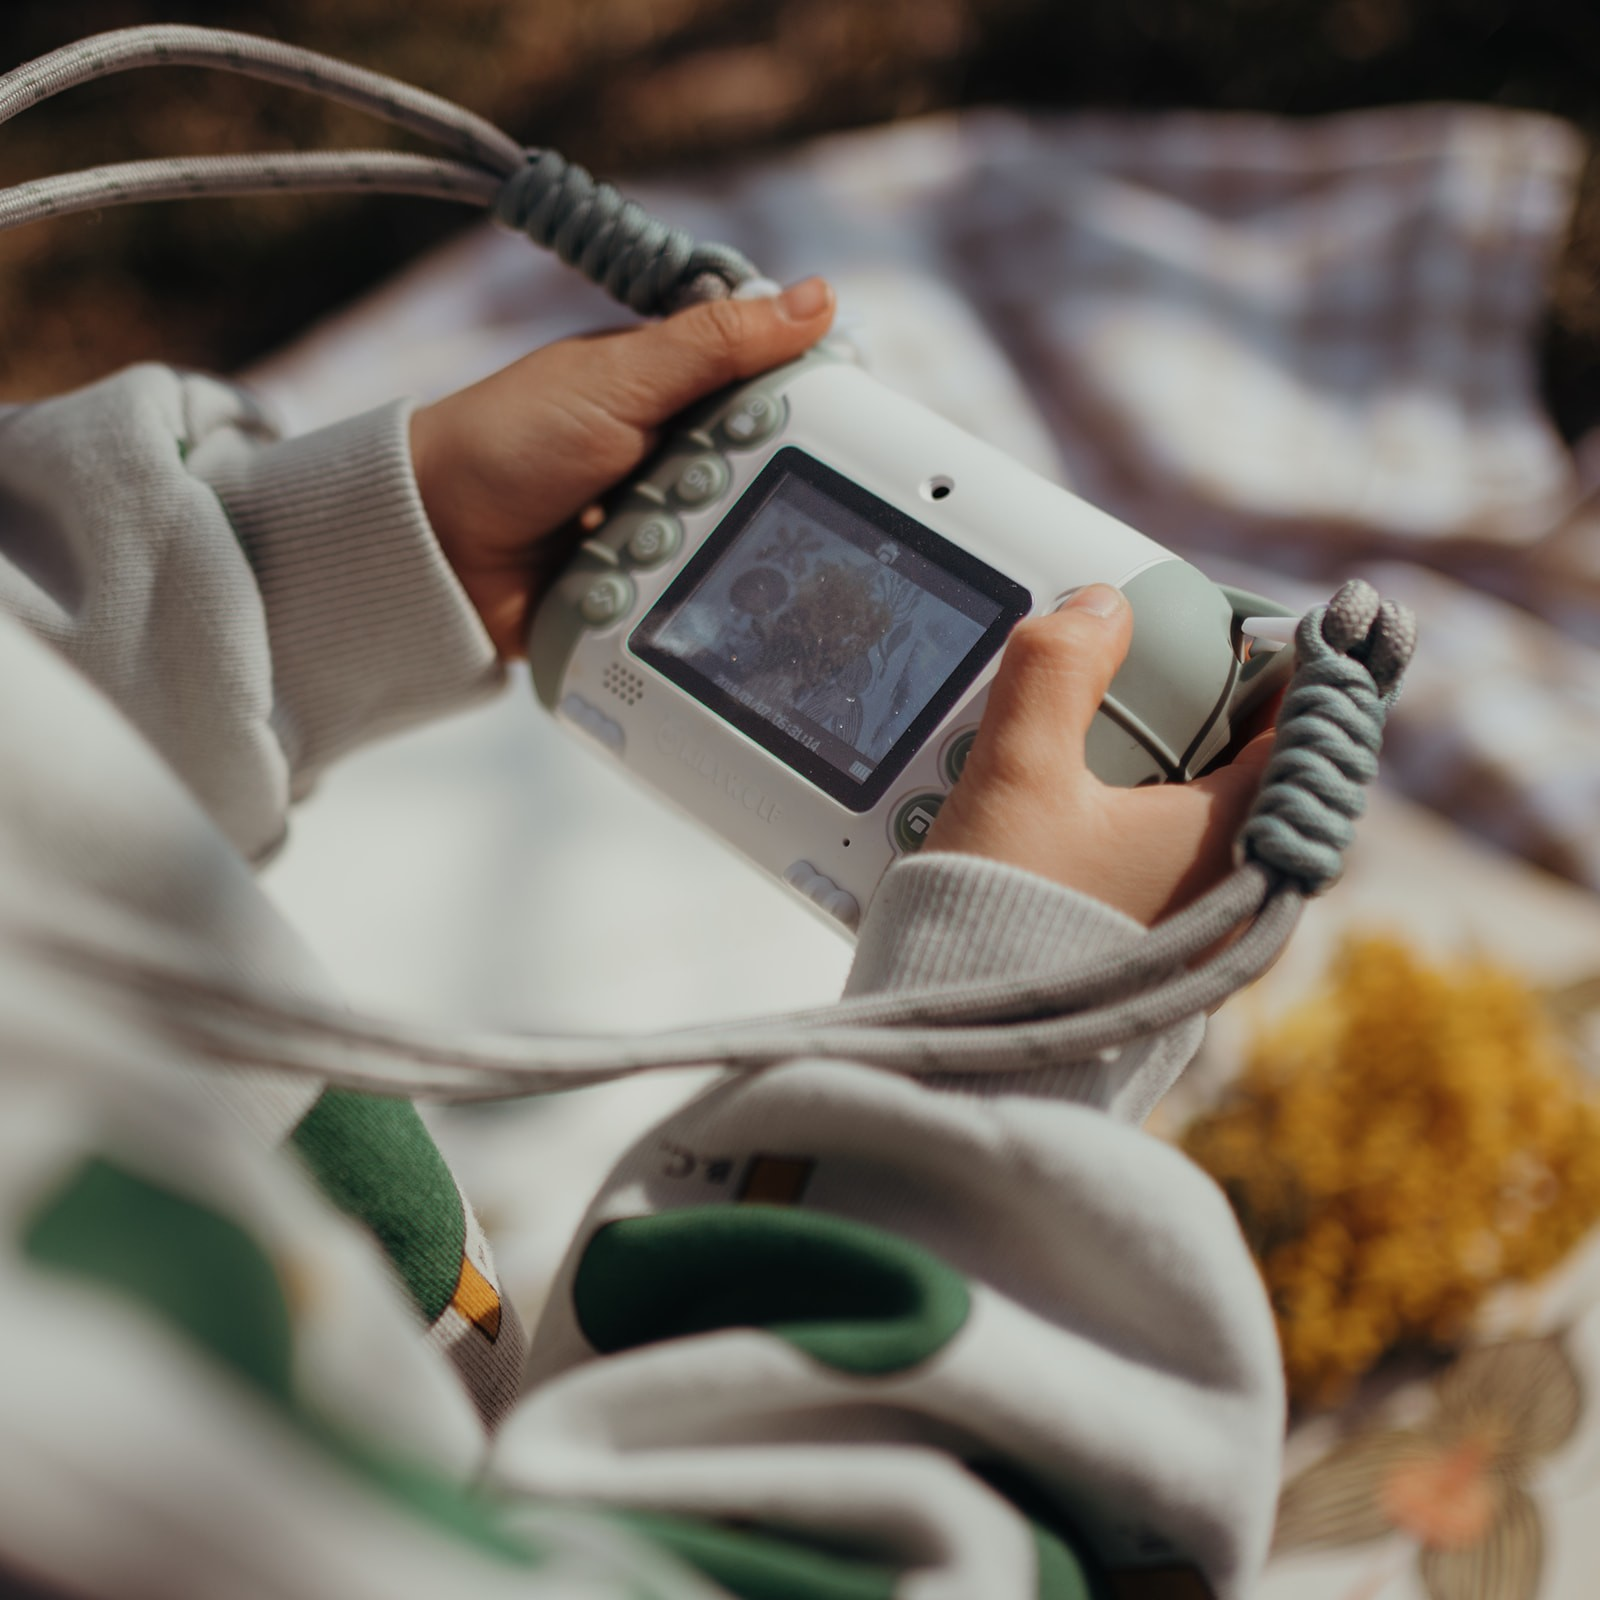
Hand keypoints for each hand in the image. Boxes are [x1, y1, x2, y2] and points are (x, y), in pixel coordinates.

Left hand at [410, 278, 836, 656]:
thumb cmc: (506, 442)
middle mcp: (673, 457)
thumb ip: (715, 343)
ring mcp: (660, 527)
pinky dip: (682, 597)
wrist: (432, 545)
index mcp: (674, 391)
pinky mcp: (644, 588)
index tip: (822, 434)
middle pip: (762, 480)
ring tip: (654, 542)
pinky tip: (658, 587)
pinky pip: (692, 599)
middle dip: (739, 493)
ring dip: (705, 550)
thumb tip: (817, 298)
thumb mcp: (619, 379)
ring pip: (732, 546)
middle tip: (694, 491)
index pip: (771, 398)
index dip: (801, 417)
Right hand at [924, 585, 1273, 924]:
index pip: (1296, 722)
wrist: (967, 1050)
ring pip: (1203, 812)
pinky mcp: (1156, 953)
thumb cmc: (1002, 921)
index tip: (1248, 621)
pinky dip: (1135, 814)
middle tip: (1152, 661)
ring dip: (1162, 761)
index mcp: (1234, 837)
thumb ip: (1056, 671)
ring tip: (1100, 726)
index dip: (1281, 658)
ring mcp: (1199, 928)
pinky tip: (1078, 801)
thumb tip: (1099, 607)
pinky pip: (1167, 857)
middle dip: (1202, 707)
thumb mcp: (1018, 774)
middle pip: (1246, 763)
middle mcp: (1235, 888)